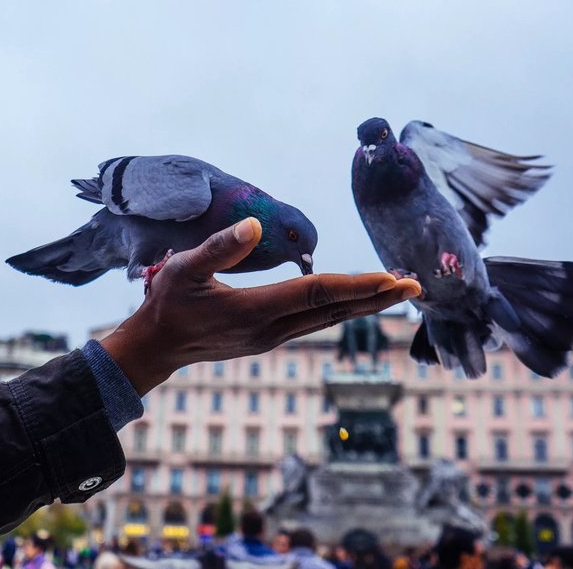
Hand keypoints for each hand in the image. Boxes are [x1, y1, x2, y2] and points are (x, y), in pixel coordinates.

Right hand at [100, 217, 420, 395]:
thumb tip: (253, 224)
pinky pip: (317, 322)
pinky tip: (358, 301)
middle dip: (377, 297)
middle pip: (335, 311)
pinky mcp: (270, 338)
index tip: (391, 278)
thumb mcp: (184, 269)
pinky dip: (344, 309)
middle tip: (416, 285)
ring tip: (399, 291)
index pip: (317, 295)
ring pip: (329, 319)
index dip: (356, 285)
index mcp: (254, 312)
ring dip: (366, 305)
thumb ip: (219, 248)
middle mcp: (271, 330)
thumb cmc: (168, 303)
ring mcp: (272, 338)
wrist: (156, 347)